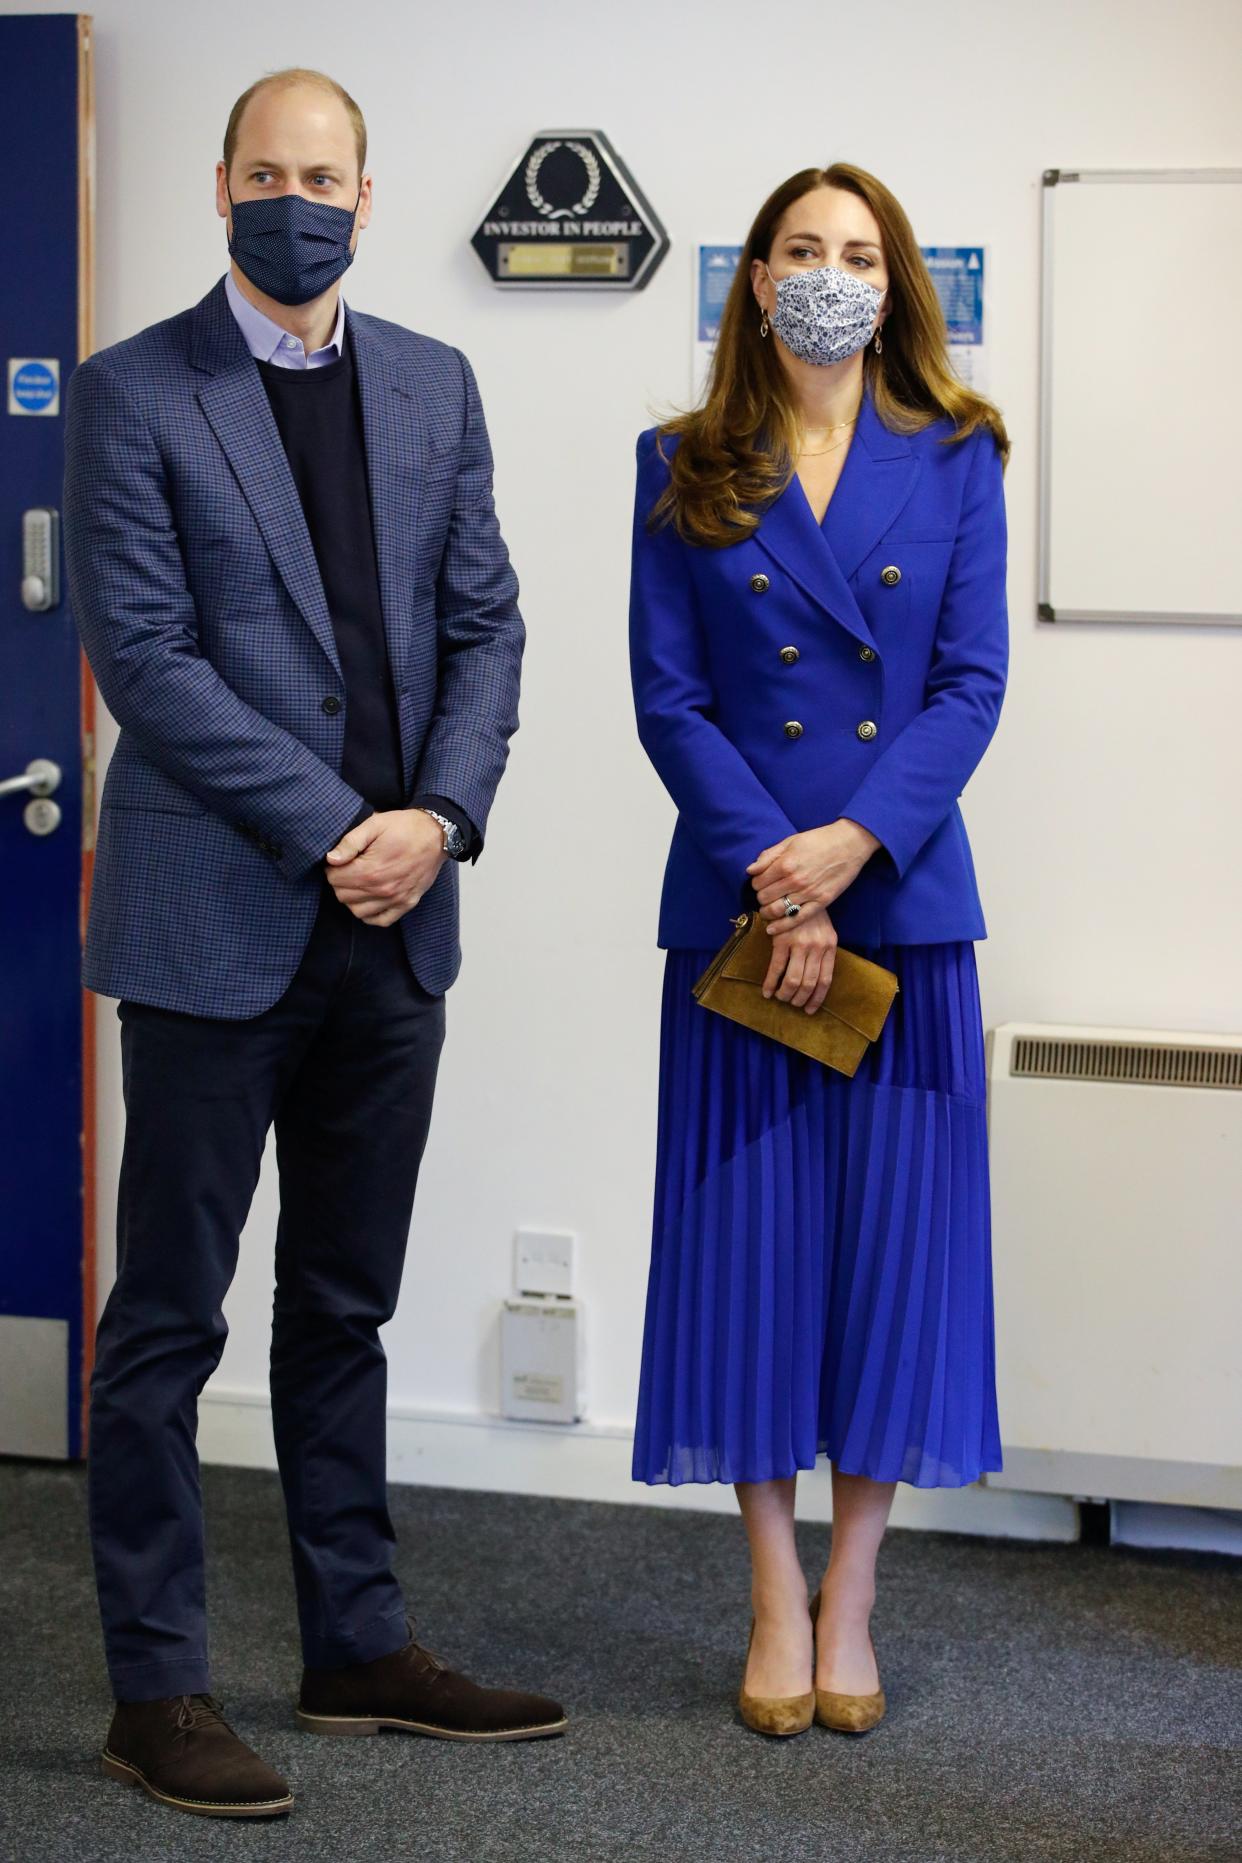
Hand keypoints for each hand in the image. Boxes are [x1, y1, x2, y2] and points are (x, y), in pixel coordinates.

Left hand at [324, 809, 445, 924]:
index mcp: (371, 869)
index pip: (334, 880)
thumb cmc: (404, 827)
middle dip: (340, 883)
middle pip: (343, 897)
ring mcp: (396, 899)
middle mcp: (382, 889)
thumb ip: (350, 842)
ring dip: (353, 899)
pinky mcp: (407, 903)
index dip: (332, 869)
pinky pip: (381, 921)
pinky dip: (371, 914)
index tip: (340, 861)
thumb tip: (330, 859)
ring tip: (359, 883)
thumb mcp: (374, 825)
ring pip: (358, 911)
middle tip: (348, 870)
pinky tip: (370, 899)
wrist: (436, 834)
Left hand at [747, 818, 880, 932]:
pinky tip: (772, 929)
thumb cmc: (819, 840)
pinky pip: (797, 919)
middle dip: (761, 898)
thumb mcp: (791, 841)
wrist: (850, 844)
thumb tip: (750, 870)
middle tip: (765, 896)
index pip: (758, 882)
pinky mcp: (821, 902)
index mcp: (785, 864)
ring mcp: (808, 893)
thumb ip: (769, 856)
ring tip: (767, 910)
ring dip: (767, 912)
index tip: (760, 883)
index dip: (756, 884)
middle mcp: (795, 880)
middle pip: (765, 898)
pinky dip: (781, 926)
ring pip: (777, 910)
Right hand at [762, 911, 839, 1013]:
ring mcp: (799, 944)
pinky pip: (776, 969)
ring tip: (780, 997)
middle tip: (793, 1004)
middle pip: (809, 983)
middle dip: (800, 999)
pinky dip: (771, 983)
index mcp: (829, 946)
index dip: (817, 998)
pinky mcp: (781, 940)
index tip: (810, 1010)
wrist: (794, 892)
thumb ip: (823, 953)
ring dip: (786, 994)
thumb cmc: (809, 916)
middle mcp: (817, 946)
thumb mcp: (824, 932)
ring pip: (793, 980)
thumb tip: (816, 981)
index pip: (826, 980)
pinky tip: (766, 991)